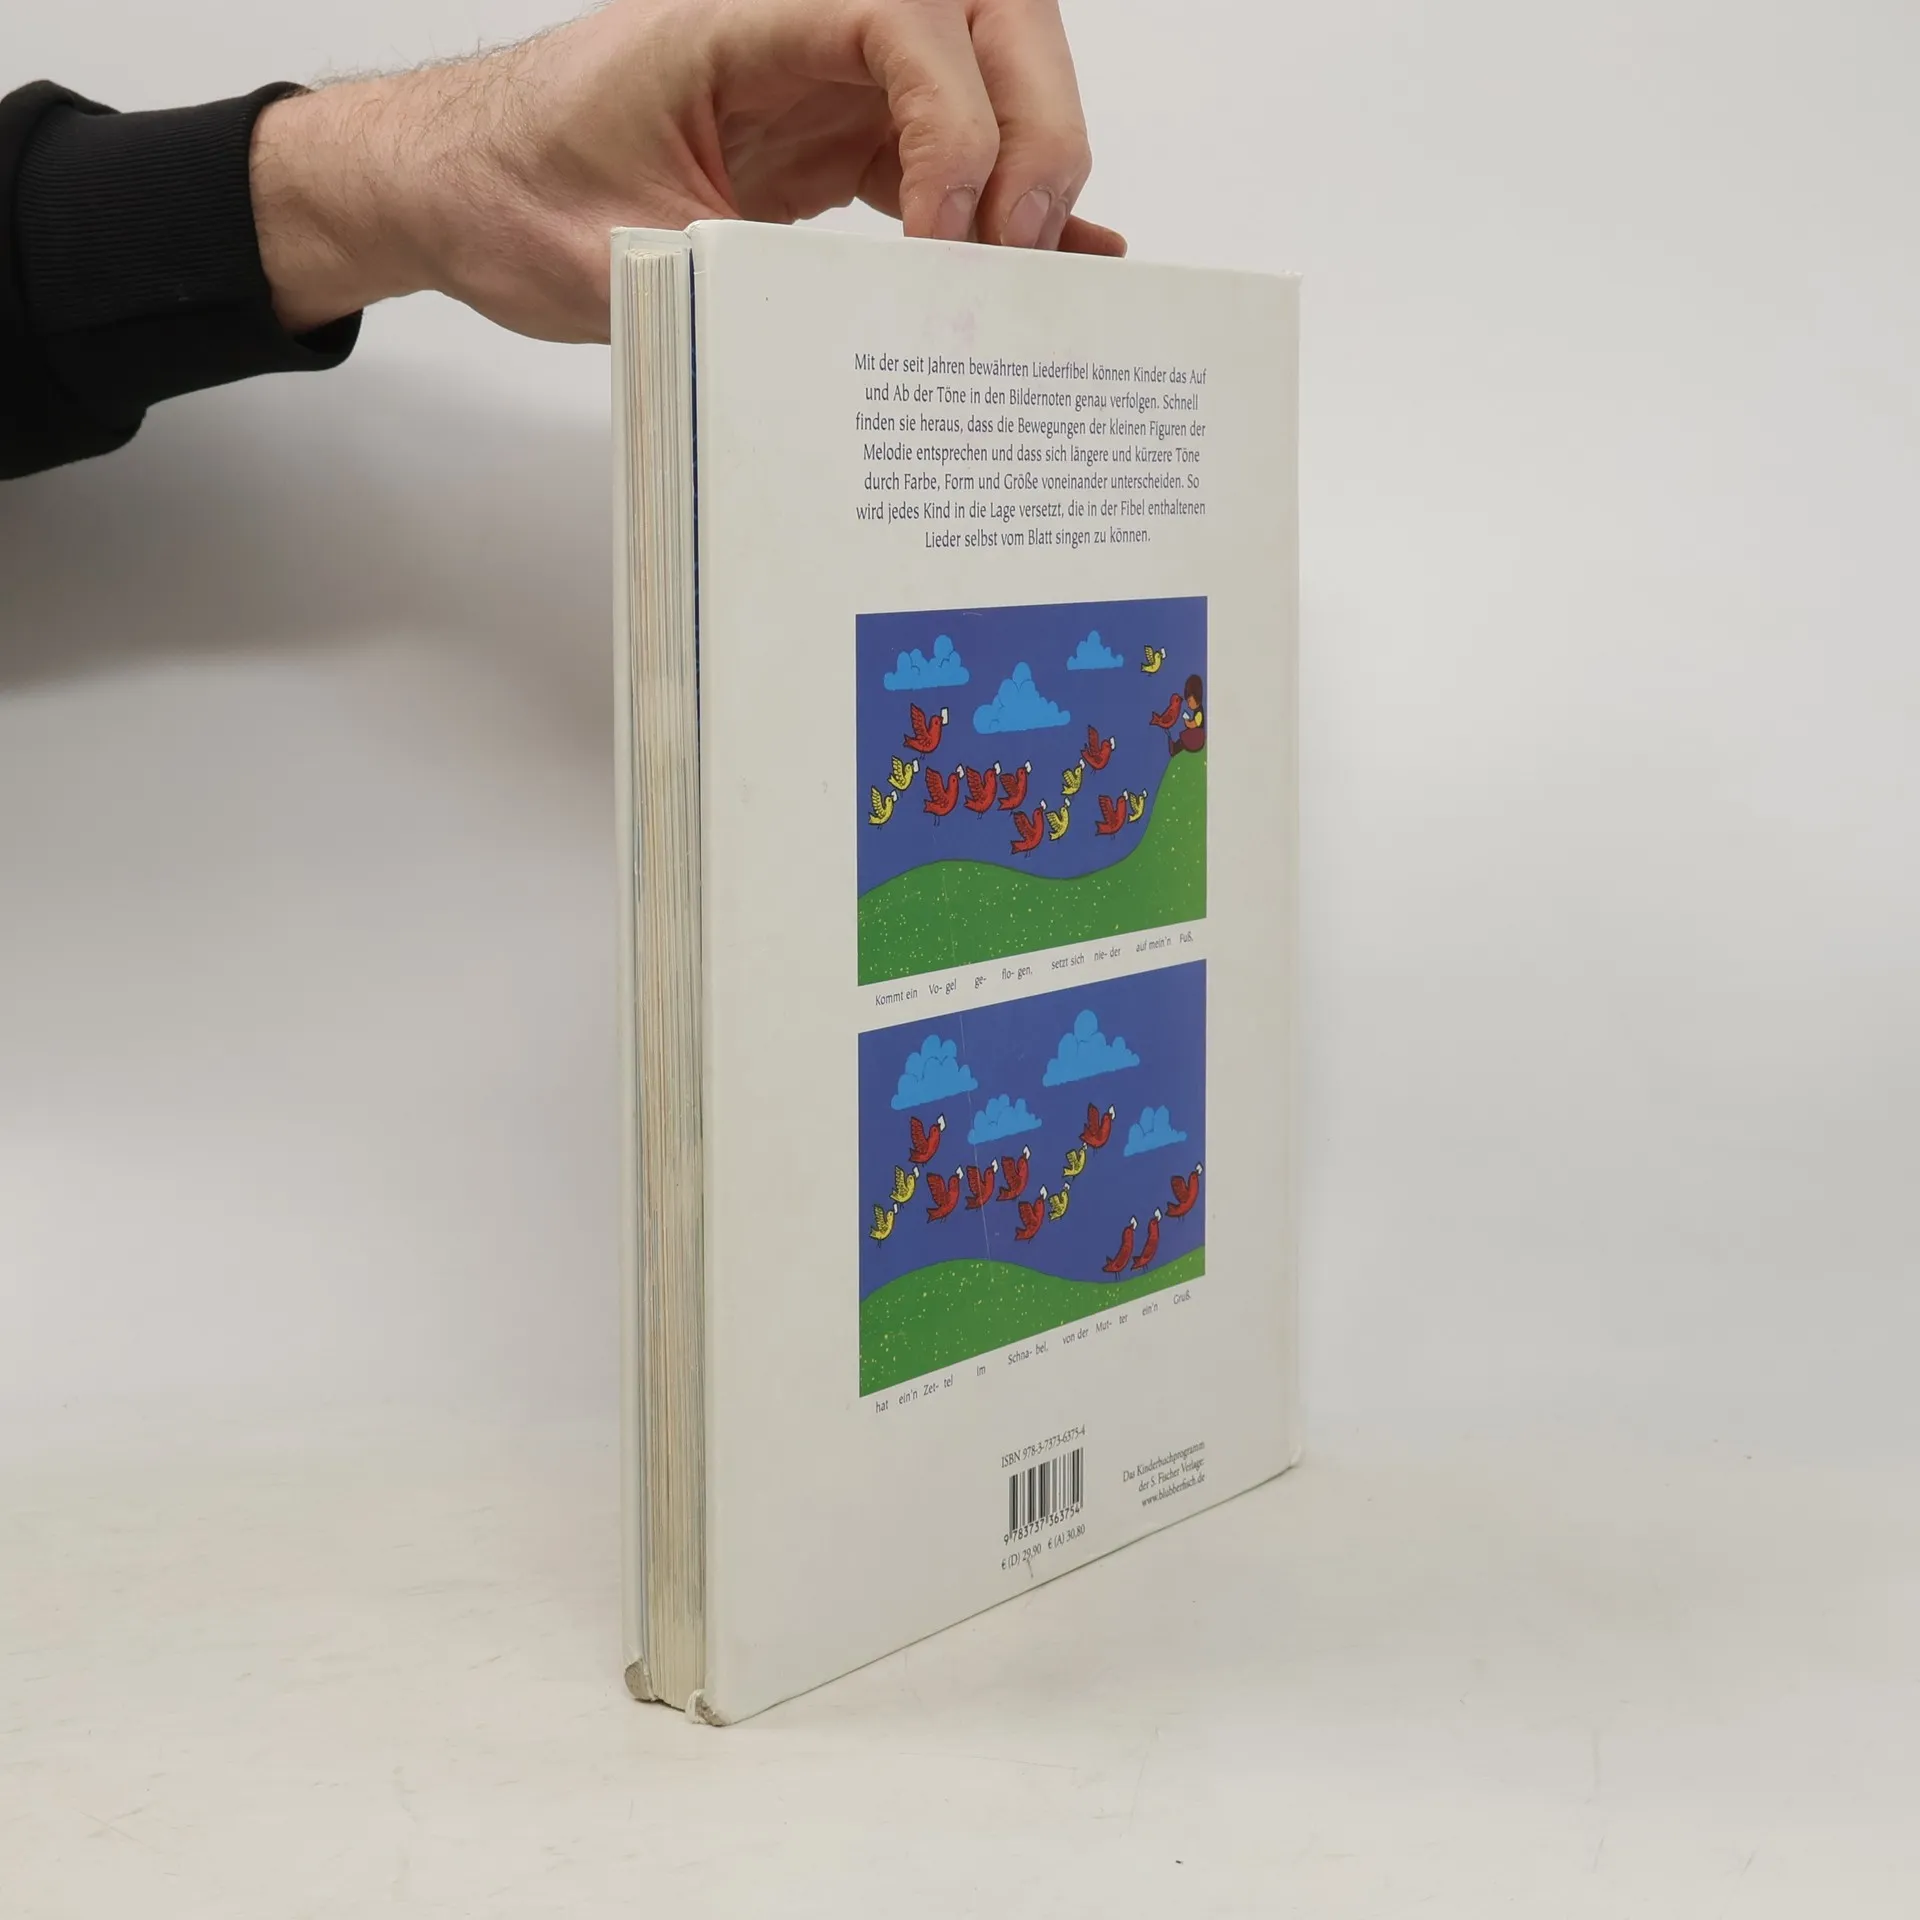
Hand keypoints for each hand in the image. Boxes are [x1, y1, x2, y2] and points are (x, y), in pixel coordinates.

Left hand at [251, 0, 1124, 342]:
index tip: (943, 236)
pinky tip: (1046, 263)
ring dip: (1030, 160)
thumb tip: (857, 337)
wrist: (461, 182)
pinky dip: (1000, 201)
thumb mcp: (611, 256)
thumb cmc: (509, 191)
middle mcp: (798, 29)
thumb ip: (733, 279)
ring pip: (986, 71)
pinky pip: (947, 149)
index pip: (900, 15)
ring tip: (1029, 274)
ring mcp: (827, 78)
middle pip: (983, 14)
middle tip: (1017, 249)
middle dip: (1031, 123)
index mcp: (737, 21)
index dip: (953, 121)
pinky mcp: (836, 136)